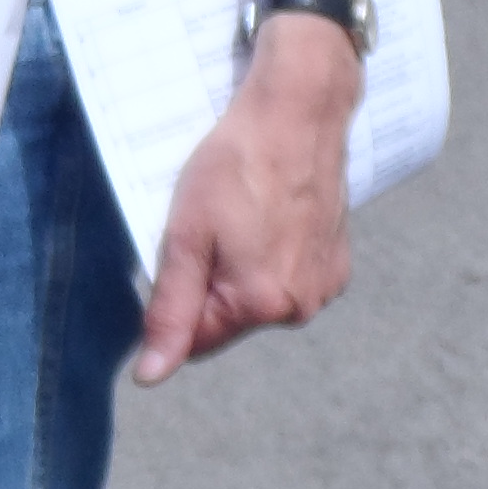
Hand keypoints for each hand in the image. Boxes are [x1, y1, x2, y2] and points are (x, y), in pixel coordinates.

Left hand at [134, 13, 359, 381]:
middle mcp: (301, 307)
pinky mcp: (337, 262)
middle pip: (229, 317)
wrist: (298, 112)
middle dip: (208, 282)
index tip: (172, 255)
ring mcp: (325, 285)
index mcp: (261, 304)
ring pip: (259, 296)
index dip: (172, 303)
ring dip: (240, 268)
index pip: (196, 339)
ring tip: (238, 214)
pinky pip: (289, 275)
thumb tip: (150, 376)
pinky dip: (270, 254)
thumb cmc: (236, 165)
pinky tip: (266, 213)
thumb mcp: (185, 235)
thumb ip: (169, 311)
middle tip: (206, 225)